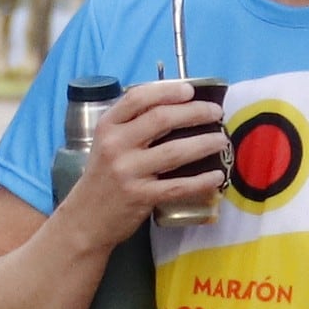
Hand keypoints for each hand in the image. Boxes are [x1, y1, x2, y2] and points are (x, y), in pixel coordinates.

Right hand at [66, 78, 227, 234]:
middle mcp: (116, 145)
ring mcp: (128, 172)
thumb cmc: (103, 176)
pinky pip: (178, 186)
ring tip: (222, 140)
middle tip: (216, 113)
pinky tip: (216, 176)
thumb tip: (176, 106)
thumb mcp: (108, 143)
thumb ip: (133, 124)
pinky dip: (201, 181)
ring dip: (204, 143)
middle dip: (195, 112)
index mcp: (108, 126)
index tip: (190, 90)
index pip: (138, 98)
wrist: (86, 217)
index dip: (167, 90)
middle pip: (162, 119)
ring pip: (174, 151)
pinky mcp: (140, 197)